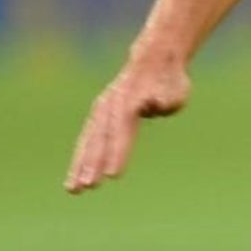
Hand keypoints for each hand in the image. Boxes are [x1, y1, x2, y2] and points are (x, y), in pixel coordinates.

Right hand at [65, 58, 191, 193]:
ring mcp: (102, 110)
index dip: (118, 153)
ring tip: (73, 189)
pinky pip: (88, 141)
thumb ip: (165, 99)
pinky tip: (74, 180)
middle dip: (93, 163)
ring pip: (89, 141)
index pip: (123, 131)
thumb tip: (155, 104)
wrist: (154, 60)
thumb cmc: (170, 81)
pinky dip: (80, 160)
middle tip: (88, 187)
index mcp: (131, 101)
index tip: (113, 175)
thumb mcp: (176, 88)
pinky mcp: (99, 116)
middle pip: (101, 138)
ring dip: (80, 165)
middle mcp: (111, 106)